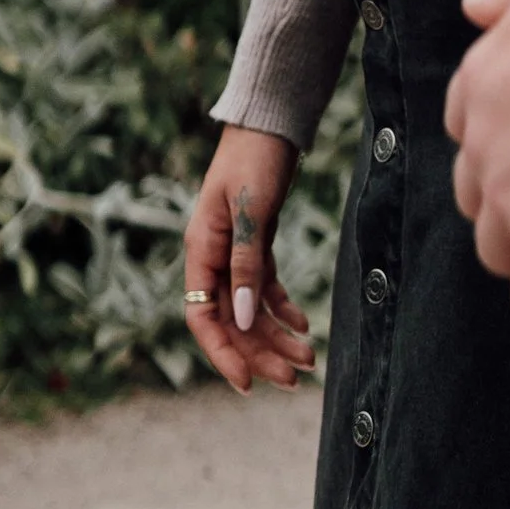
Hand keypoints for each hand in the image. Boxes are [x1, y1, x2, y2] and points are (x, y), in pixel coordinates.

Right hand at [182, 125, 315, 392]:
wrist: (269, 124)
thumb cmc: (253, 161)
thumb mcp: (250, 211)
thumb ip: (245, 264)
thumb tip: (242, 320)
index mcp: (201, 254)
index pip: (203, 319)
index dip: (223, 354)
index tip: (247, 385)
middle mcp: (213, 260)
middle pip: (233, 321)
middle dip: (262, 353)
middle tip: (294, 379)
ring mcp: (234, 254)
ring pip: (251, 310)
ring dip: (277, 335)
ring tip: (308, 359)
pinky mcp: (256, 244)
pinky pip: (265, 288)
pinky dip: (283, 308)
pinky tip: (303, 325)